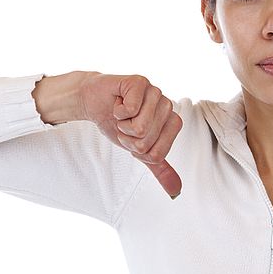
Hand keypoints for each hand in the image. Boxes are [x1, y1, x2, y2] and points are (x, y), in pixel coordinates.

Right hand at [79, 73, 182, 197]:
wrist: (96, 102)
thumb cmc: (119, 123)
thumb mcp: (139, 150)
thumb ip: (159, 168)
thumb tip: (176, 191)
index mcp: (172, 122)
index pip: (158, 153)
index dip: (139, 151)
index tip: (132, 139)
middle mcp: (167, 106)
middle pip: (148, 140)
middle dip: (128, 138)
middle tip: (124, 125)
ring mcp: (155, 92)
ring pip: (141, 126)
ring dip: (123, 125)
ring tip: (122, 114)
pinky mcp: (140, 82)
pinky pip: (131, 109)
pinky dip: (118, 111)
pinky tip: (118, 103)